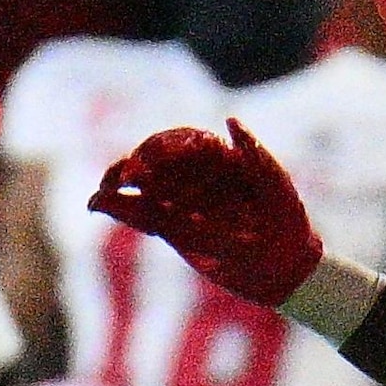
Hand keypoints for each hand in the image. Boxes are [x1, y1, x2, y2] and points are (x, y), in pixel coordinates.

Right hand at [91, 121, 322, 306]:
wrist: (285, 265)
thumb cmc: (287, 218)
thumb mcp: (277, 185)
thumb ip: (254, 154)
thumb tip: (230, 120)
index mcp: (219, 158)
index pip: (182, 143)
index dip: (163, 147)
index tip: (154, 159)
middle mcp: (196, 176)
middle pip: (155, 161)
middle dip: (135, 165)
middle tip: (125, 177)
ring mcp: (183, 201)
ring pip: (142, 188)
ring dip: (117, 185)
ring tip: (100, 193)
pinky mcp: (174, 228)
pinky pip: (141, 215)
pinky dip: (120, 209)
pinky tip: (98, 205)